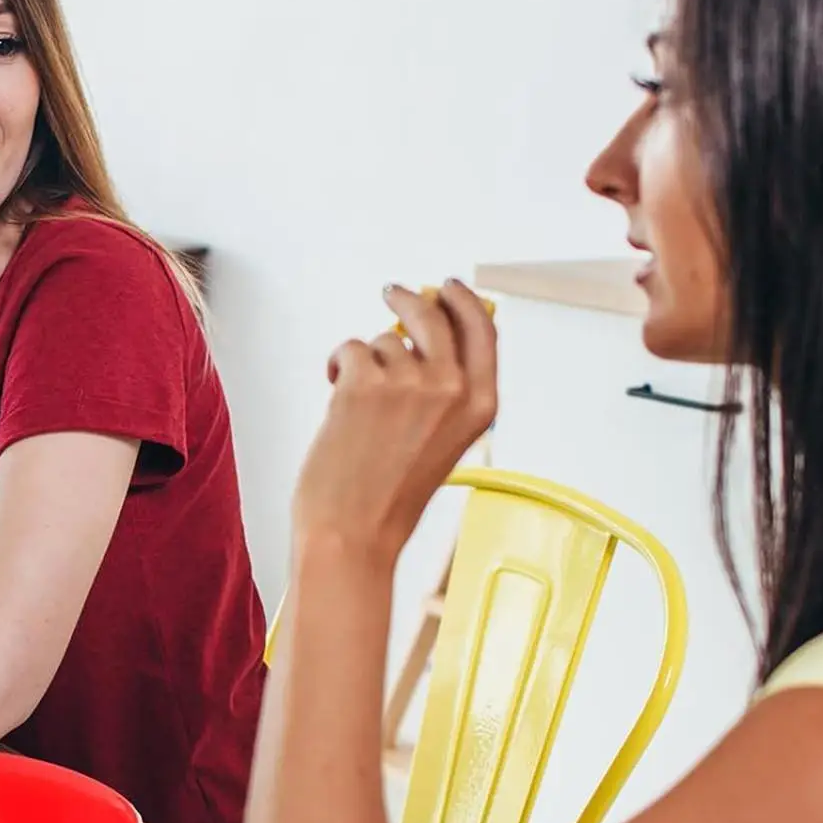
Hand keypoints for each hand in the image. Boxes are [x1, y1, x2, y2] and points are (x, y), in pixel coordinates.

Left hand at [292, 280, 497, 565]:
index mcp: (479, 407)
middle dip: (410, 300)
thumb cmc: (389, 502)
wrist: (353, 532)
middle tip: (393, 294)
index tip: (448, 289)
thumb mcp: (440, 445)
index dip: (464, 302)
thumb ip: (442, 395)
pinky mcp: (365, 380)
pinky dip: (339, 366)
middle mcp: (451, 389)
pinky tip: (338, 396)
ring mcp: (409, 382)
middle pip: (435, 315)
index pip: (484, 331)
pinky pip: (351, 349)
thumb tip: (422, 344)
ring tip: (356, 401)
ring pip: (384, 341)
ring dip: (366, 361)